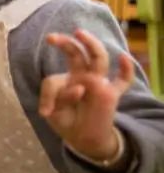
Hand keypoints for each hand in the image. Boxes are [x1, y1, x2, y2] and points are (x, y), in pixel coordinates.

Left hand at [38, 29, 134, 161]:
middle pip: (77, 54)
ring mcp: (98, 83)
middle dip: (65, 43)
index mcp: (65, 80)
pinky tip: (123, 58)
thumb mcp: (52, 112)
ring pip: (98, 58)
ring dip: (90, 44)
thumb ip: (57, 98)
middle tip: (51, 38)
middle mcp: (82, 76)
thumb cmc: (66, 121)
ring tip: (79, 33)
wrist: (83, 139)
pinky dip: (126, 70)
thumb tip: (79, 88)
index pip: (54, 80)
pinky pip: (123, 81)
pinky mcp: (111, 93)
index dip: (48, 95)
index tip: (46, 112)